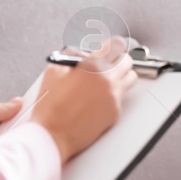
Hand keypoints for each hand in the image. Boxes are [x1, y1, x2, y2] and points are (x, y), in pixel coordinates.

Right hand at [29, 36, 136, 162]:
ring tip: (107, 81)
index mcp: (92, 66)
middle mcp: (107, 80)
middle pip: (127, 61)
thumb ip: (71, 56)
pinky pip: (121, 98)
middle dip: (118, 60)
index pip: (116, 45)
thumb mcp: (53, 71)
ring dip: (121, 76)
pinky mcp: (115, 112)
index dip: (112, 46)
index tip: (110, 48)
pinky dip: (113, 96)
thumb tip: (83, 52)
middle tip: (109, 64)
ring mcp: (113, 97)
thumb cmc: (50, 107)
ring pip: (130, 78)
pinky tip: (98, 100)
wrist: (51, 135)